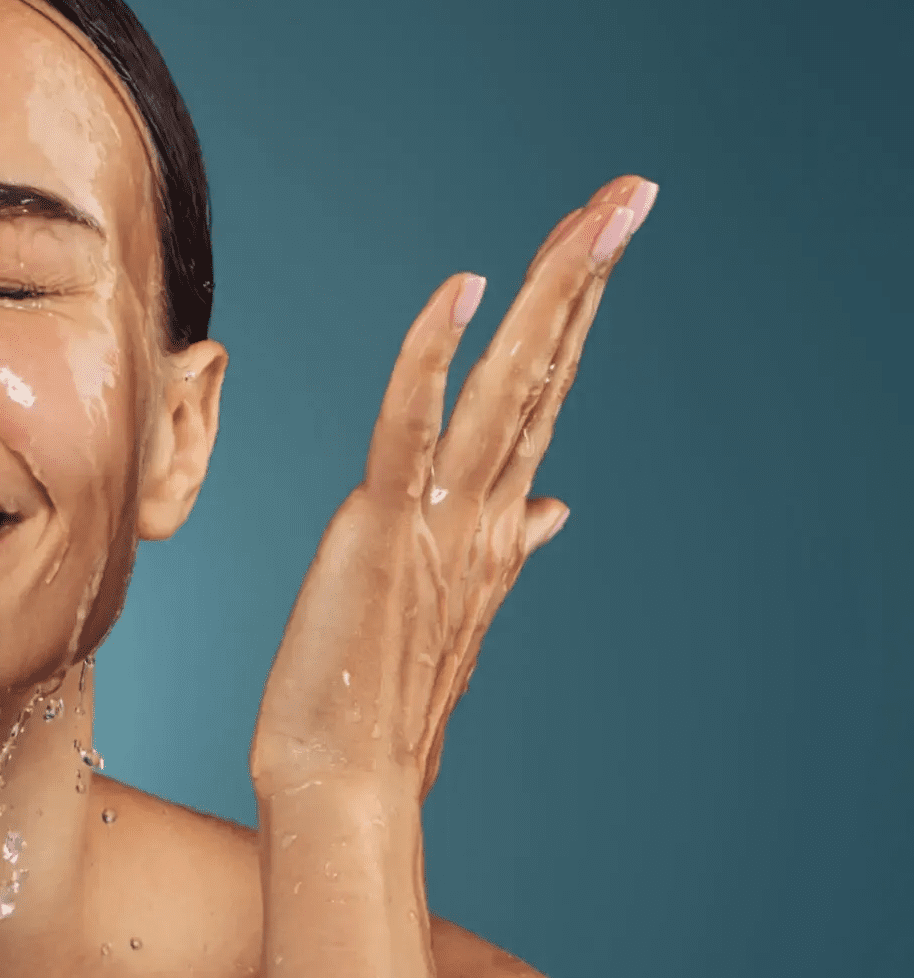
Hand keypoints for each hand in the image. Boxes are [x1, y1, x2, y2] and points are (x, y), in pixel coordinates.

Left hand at [250, 176, 656, 805]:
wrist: (344, 784)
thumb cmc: (378, 704)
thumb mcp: (453, 614)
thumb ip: (505, 548)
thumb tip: (552, 508)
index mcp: (495, 526)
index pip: (544, 399)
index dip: (574, 319)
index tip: (602, 245)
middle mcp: (484, 516)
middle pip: (545, 373)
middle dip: (586, 277)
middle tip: (632, 193)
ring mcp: (441, 522)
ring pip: (506, 385)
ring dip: (550, 293)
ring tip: (595, 213)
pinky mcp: (384, 530)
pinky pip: (412, 428)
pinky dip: (434, 356)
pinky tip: (461, 289)